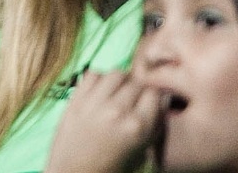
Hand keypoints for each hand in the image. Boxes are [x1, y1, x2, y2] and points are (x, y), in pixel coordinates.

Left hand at [42, 71, 163, 172]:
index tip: (152, 100)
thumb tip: (162, 101)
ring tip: (120, 91)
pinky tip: (102, 90)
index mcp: (137, 127)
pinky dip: (99, 78)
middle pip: (137, 82)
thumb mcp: (142, 154)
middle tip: (136, 98)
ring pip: (115, 74)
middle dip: (140, 88)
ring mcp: (94, 103)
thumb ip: (154, 128)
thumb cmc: (112, 169)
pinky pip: (91, 75)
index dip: (156, 95)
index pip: (155, 93)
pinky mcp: (75, 100)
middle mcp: (117, 111)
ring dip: (121, 80)